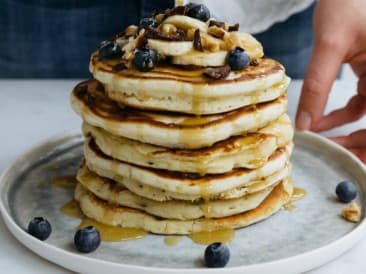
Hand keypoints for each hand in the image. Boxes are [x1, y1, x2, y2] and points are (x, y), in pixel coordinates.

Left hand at [296, 0, 365, 162]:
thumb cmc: (348, 1)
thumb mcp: (331, 44)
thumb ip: (317, 85)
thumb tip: (304, 124)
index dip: (364, 146)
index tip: (340, 155)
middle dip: (357, 143)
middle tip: (330, 152)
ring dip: (344, 130)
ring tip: (318, 136)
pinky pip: (361, 102)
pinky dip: (341, 114)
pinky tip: (319, 118)